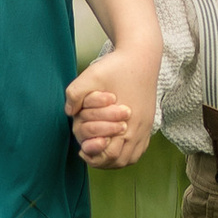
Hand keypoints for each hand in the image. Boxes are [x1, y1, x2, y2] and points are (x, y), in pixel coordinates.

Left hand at [66, 51, 156, 167]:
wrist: (141, 56)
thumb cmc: (116, 66)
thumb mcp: (91, 75)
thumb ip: (75, 94)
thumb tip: (69, 113)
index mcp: (125, 121)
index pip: (109, 154)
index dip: (93, 156)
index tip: (82, 150)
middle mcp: (138, 128)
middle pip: (120, 161)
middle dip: (102, 162)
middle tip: (88, 154)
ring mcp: (145, 126)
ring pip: (131, 158)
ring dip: (115, 160)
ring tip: (100, 153)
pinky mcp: (149, 122)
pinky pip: (140, 149)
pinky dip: (127, 153)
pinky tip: (115, 146)